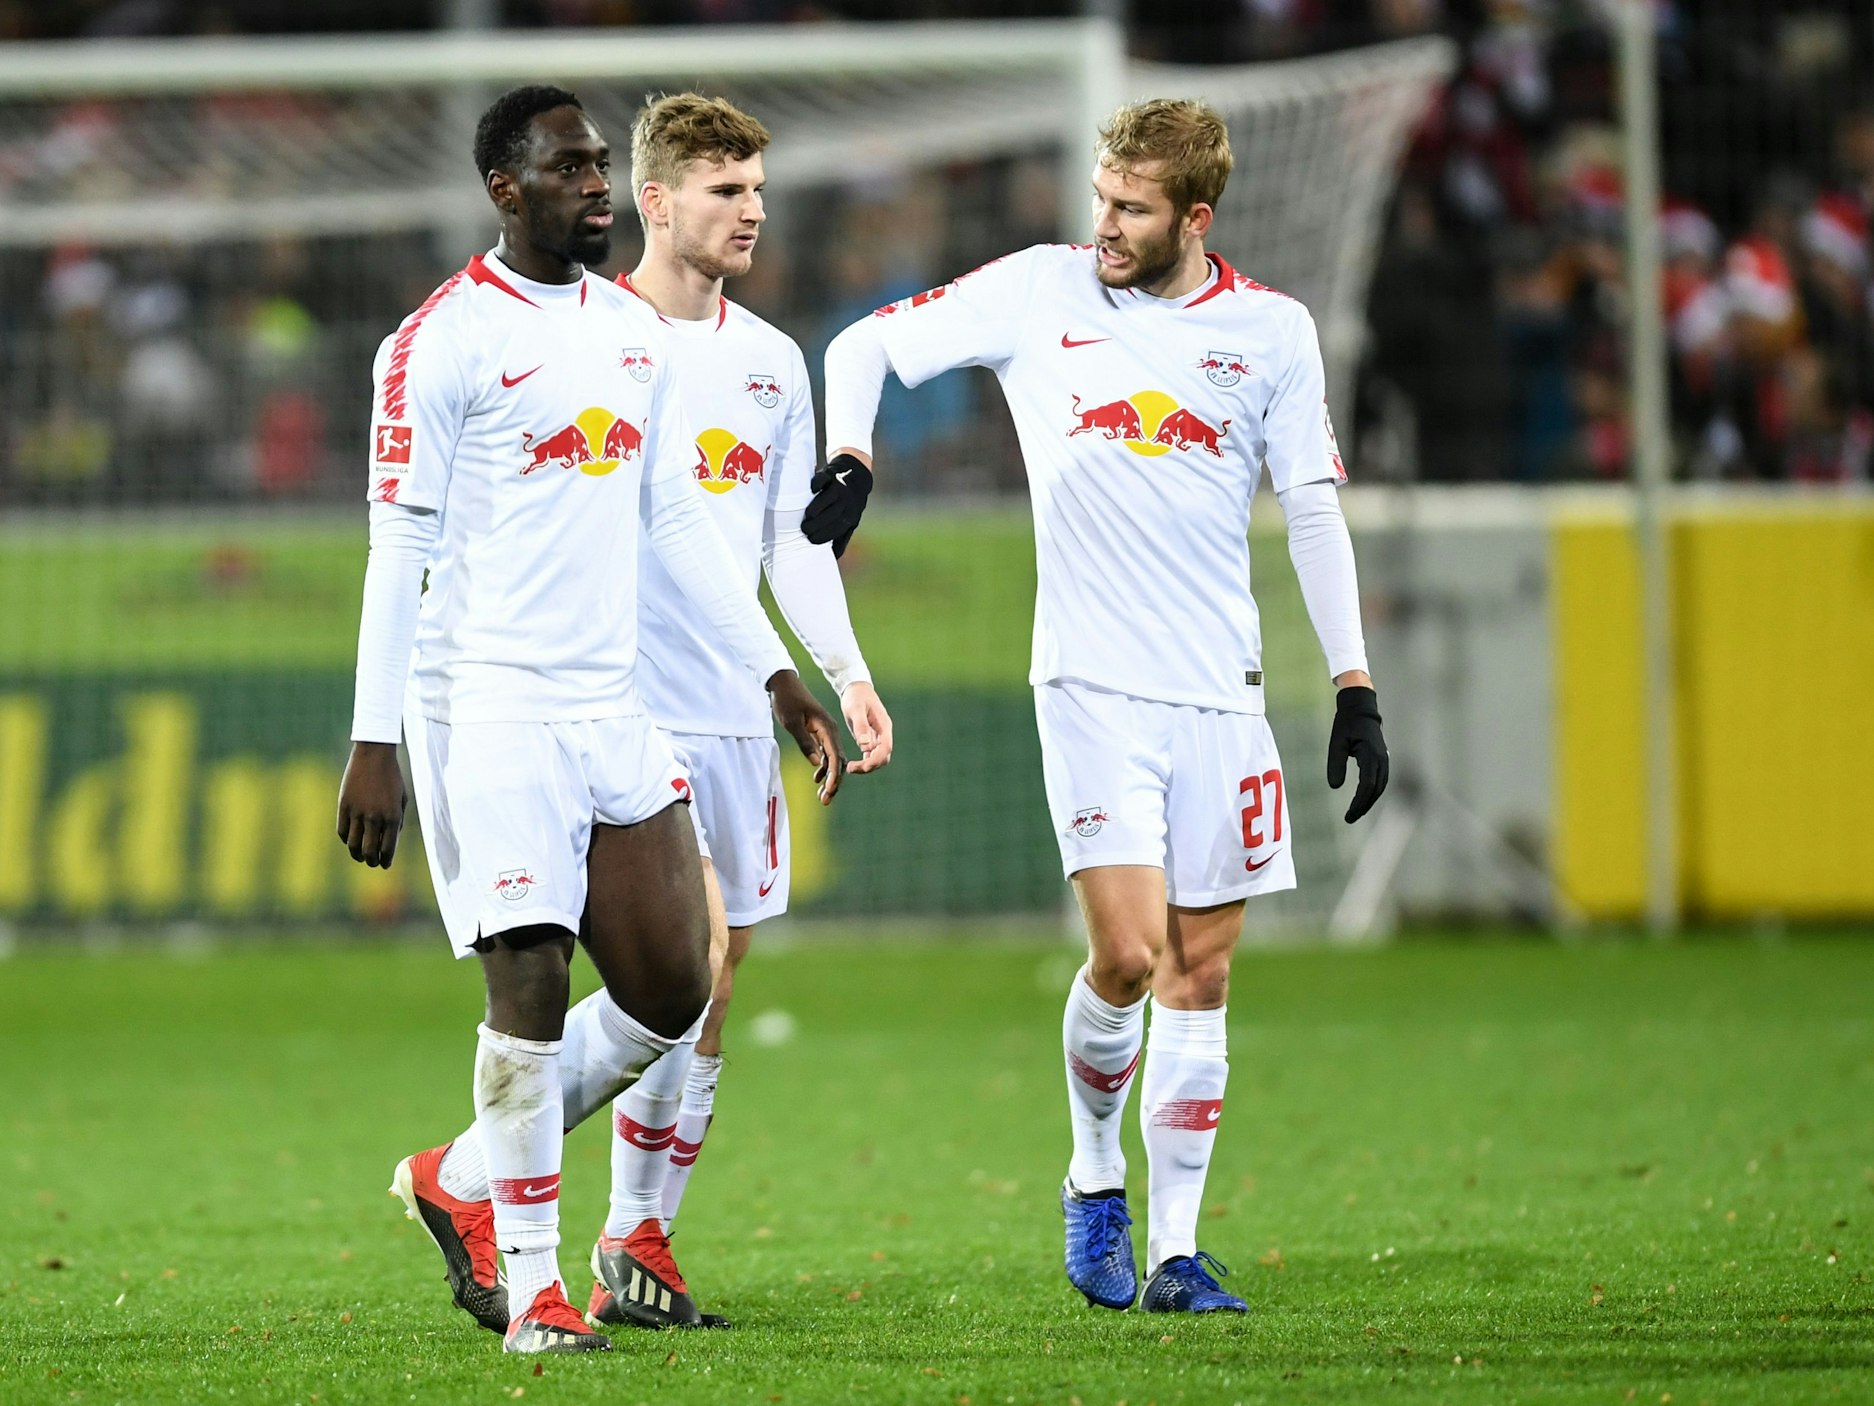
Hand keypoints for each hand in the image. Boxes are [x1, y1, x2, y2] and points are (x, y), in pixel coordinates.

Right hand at [337, 740, 406, 866]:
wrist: (374, 755)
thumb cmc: (392, 777)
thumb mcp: (402, 799)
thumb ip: (398, 821)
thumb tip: (390, 841)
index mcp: (392, 816)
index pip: (387, 848)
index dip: (386, 860)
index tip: (385, 865)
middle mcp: (375, 817)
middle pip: (369, 850)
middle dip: (371, 861)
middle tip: (372, 863)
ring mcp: (357, 812)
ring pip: (353, 844)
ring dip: (357, 854)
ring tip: (360, 857)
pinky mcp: (343, 806)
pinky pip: (342, 831)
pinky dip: (346, 839)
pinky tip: (350, 840)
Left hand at [768, 670, 844, 803]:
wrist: (784, 684)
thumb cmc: (787, 701)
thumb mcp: (792, 722)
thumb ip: (805, 742)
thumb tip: (816, 763)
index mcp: (827, 728)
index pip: (835, 756)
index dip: (834, 776)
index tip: (829, 791)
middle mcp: (830, 731)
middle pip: (838, 761)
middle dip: (834, 782)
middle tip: (825, 801)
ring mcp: (825, 733)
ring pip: (832, 759)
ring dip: (828, 778)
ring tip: (822, 796)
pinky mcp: (819, 733)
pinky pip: (825, 754)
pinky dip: (823, 768)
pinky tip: (817, 779)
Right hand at [800, 452, 872, 557]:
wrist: (857, 475)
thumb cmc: (849, 504)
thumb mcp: (850, 521)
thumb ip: (841, 538)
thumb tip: (832, 560)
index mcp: (850, 515)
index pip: (837, 528)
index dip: (824, 536)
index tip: (811, 541)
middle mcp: (846, 501)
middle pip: (832, 515)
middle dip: (817, 525)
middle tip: (804, 530)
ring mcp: (839, 486)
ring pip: (829, 497)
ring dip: (817, 508)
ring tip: (806, 517)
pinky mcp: (830, 474)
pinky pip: (823, 479)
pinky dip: (817, 485)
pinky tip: (811, 492)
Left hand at [840, 680, 893, 774]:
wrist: (856, 690)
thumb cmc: (856, 697)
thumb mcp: (856, 709)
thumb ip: (861, 727)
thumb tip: (866, 747)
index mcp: (884, 726)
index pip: (886, 748)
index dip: (876, 760)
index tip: (862, 766)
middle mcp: (883, 734)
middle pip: (883, 757)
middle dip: (870, 766)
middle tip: (852, 768)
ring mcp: (878, 737)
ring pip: (878, 758)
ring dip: (867, 766)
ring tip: (850, 768)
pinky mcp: (870, 739)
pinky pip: (871, 755)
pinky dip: (864, 762)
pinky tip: (852, 765)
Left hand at [1326, 685, 1388, 823]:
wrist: (1361, 708)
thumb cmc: (1346, 724)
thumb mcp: (1336, 743)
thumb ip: (1336, 764)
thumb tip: (1334, 787)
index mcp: (1371, 755)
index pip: (1367, 786)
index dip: (1358, 803)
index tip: (1348, 815)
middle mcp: (1381, 760)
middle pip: (1375, 790)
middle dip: (1363, 806)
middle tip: (1350, 818)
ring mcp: (1383, 760)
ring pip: (1380, 787)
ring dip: (1369, 801)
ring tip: (1355, 813)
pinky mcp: (1381, 760)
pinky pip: (1380, 781)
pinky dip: (1372, 793)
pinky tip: (1362, 801)